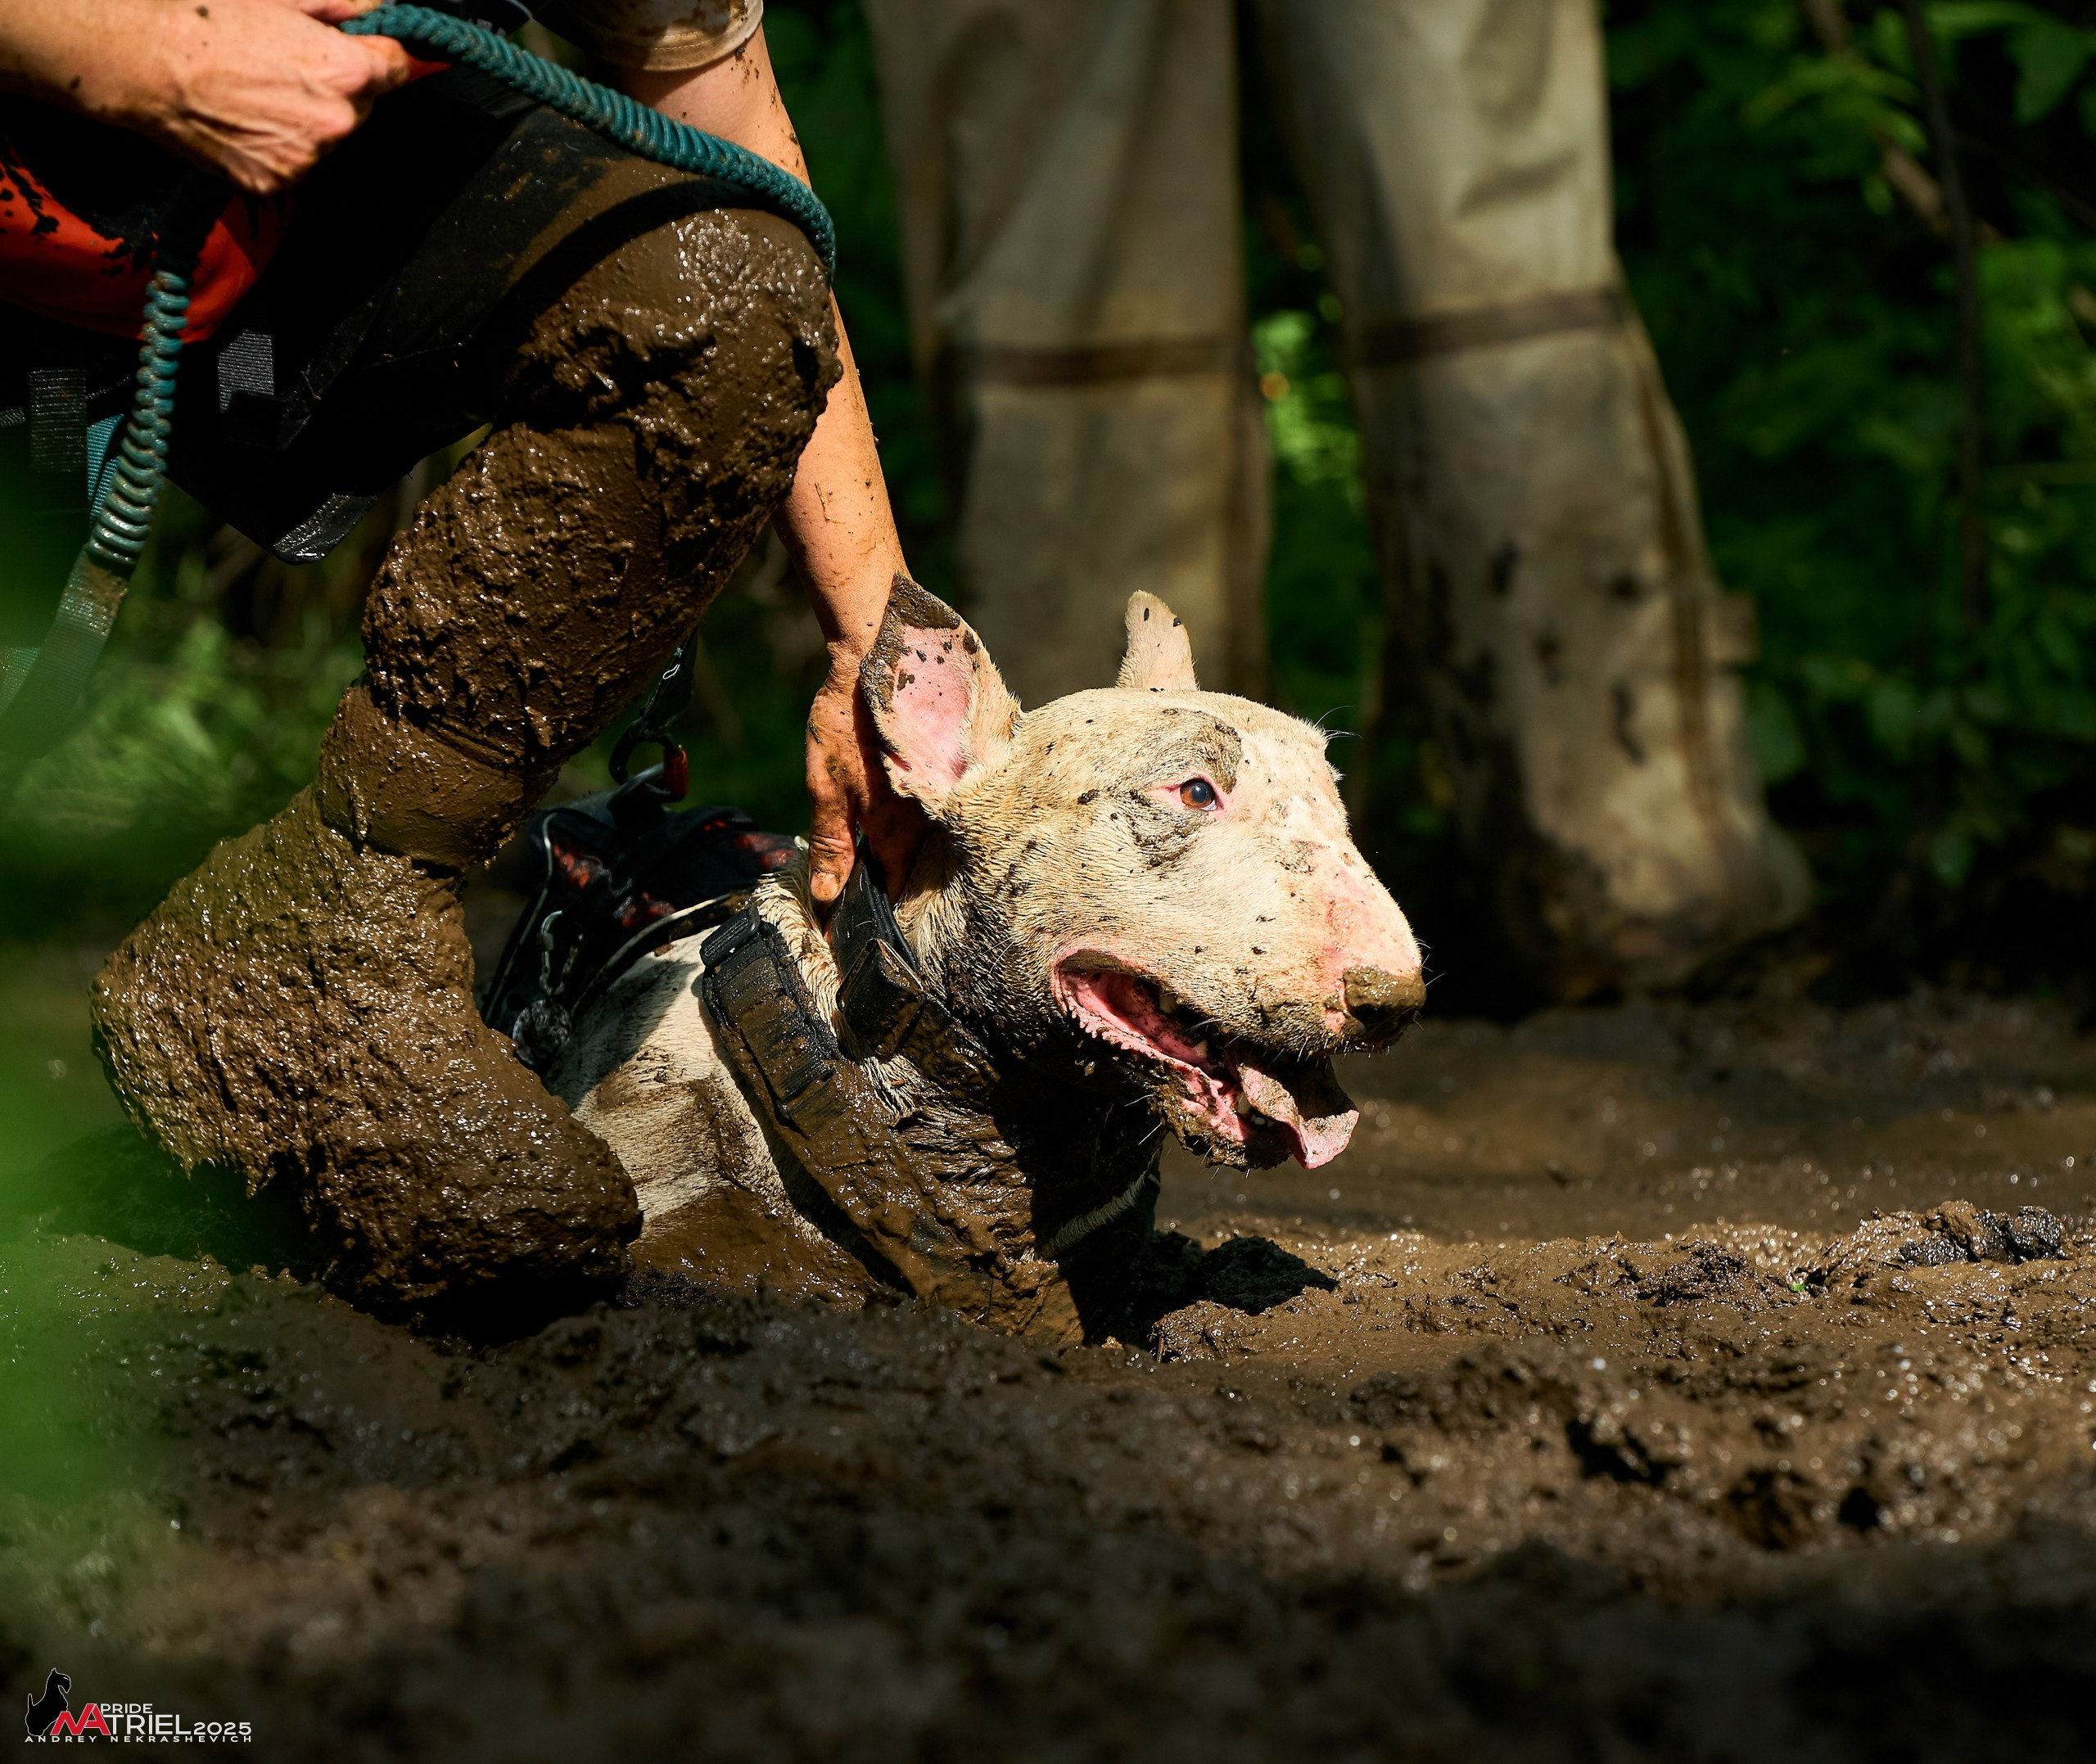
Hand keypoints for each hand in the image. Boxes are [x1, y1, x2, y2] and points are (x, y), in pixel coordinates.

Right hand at [0, 0, 413, 195]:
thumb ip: (342, 6)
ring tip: (257, 91)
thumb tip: (379, 9)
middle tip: (286, 67)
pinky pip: (293, 162)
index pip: (396, 68)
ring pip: (328, 137)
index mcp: (347, 72)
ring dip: (307, 120)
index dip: (376, 54)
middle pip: (363, 106)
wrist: (144, 62)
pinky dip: (277, 145)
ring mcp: (307, 157)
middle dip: (338, 89)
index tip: (357, 50)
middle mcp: (337, 122)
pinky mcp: (276, 181)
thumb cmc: (206, 19)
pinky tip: (244, 119)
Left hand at [804, 648, 924, 909]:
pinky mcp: (959, 765)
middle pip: (919, 864)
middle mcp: (932, 815)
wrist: (881, 652)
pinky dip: (932, 814)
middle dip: (899, 883)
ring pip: (934, 836)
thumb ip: (830, 842)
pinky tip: (915, 809)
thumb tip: (827, 898)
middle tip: (875, 896)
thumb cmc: (845, 719)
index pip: (893, 886)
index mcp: (897, 827)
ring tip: (892, 858)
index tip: (854, 931)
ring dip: (916, 851)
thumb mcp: (825, 784)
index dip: (875, 909)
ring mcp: (949, 790)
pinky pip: (948, 804)